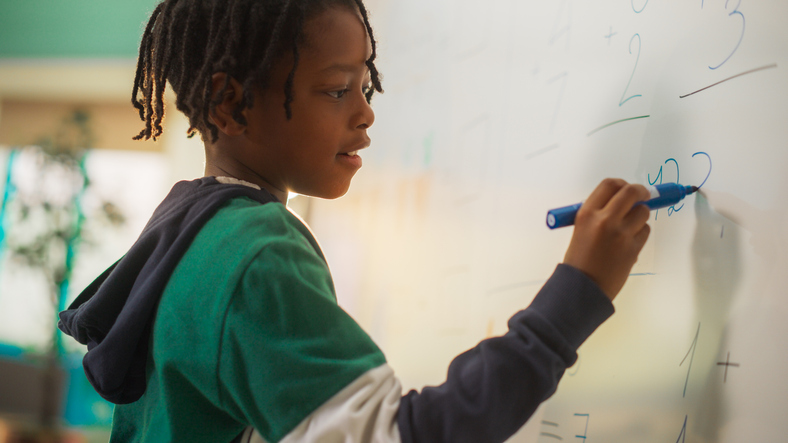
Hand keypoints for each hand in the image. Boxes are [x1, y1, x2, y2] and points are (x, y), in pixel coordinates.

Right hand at [562, 178, 651, 300]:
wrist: (583, 287)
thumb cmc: (579, 259)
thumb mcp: (581, 229)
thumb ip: (599, 213)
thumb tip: (622, 201)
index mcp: (587, 213)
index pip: (610, 184)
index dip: (622, 183)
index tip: (627, 188)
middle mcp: (605, 220)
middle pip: (631, 192)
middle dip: (641, 191)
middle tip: (644, 195)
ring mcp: (621, 234)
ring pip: (643, 212)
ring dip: (640, 215)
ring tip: (630, 226)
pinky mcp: (633, 247)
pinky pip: (645, 230)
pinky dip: (641, 233)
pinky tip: (629, 241)